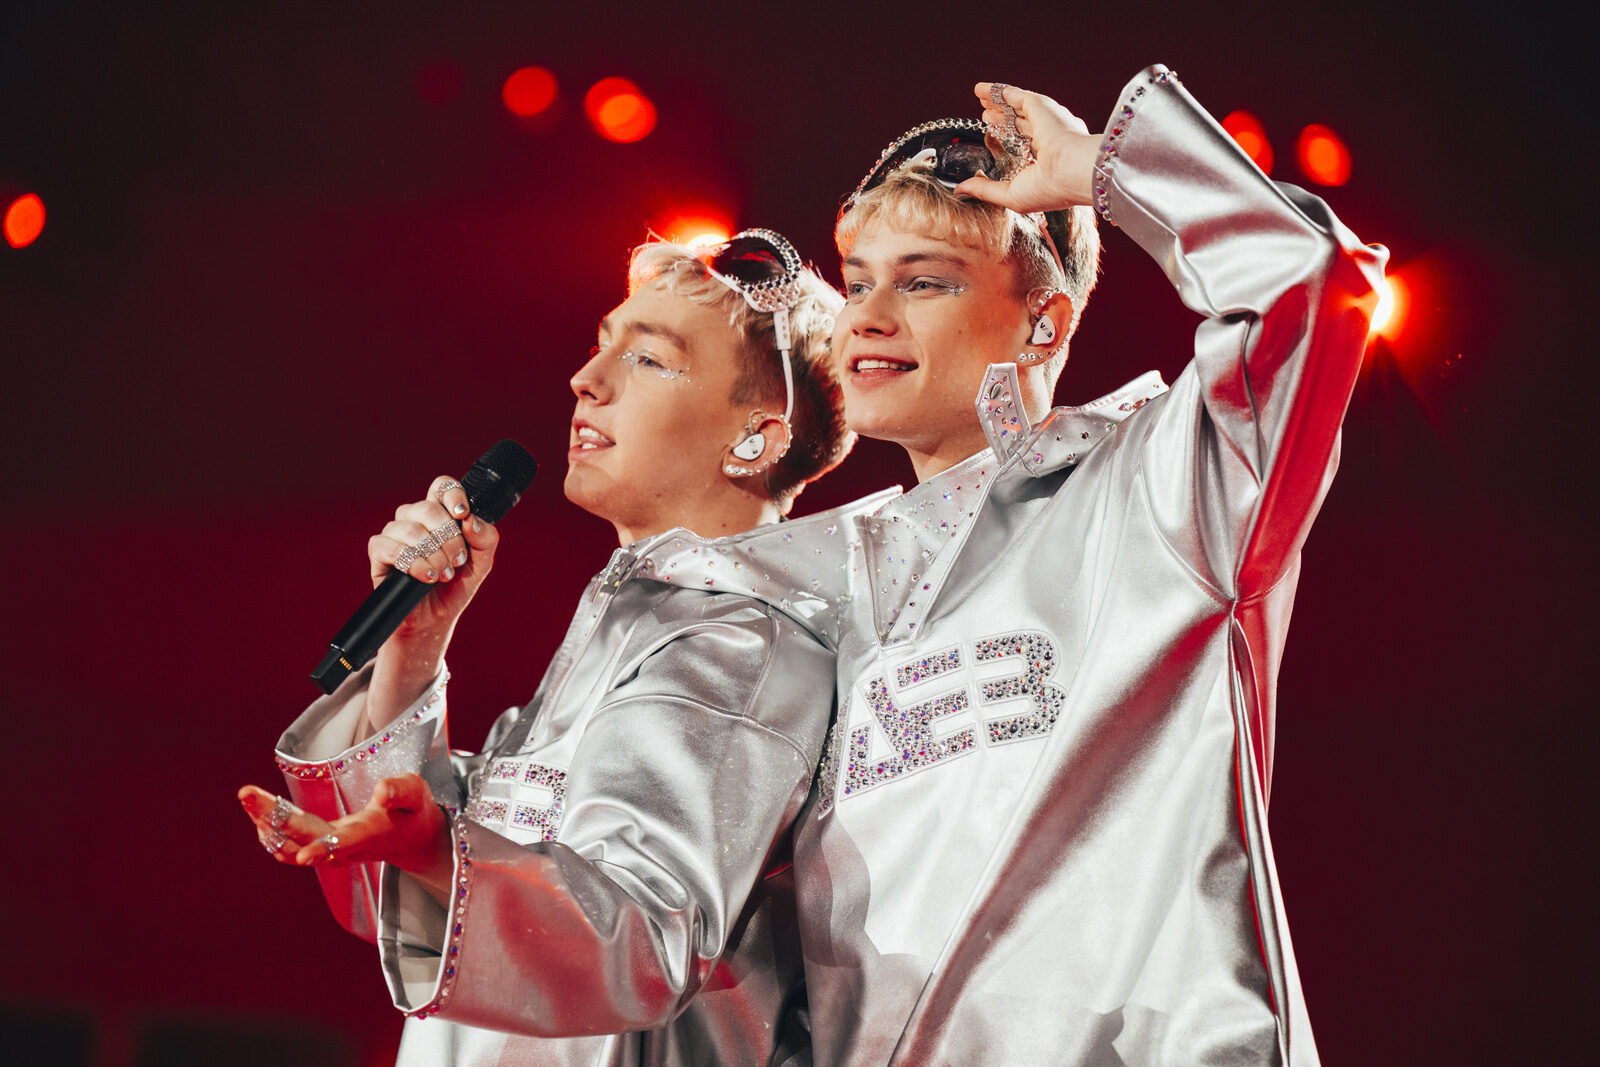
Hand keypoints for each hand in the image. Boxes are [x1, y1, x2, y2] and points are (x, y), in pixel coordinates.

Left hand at [238, 776, 454, 900]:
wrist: (411, 840)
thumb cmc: (413, 812)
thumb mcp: (417, 795)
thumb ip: (402, 791)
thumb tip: (382, 792)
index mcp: (371, 834)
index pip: (346, 842)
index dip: (324, 848)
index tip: (304, 856)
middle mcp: (345, 848)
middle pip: (303, 838)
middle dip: (273, 817)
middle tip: (246, 793)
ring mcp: (329, 852)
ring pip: (289, 846)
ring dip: (264, 823)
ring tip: (246, 797)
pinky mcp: (320, 850)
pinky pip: (288, 850)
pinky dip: (271, 835)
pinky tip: (258, 816)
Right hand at [363, 476, 500, 723]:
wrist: (434, 621)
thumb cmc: (455, 588)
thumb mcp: (482, 564)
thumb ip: (486, 538)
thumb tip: (470, 519)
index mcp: (441, 515)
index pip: (442, 486)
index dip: (452, 494)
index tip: (463, 515)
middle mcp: (415, 520)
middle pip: (427, 507)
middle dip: (448, 537)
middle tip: (458, 561)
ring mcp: (395, 535)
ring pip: (409, 527)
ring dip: (433, 554)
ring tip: (442, 575)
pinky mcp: (379, 555)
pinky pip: (388, 546)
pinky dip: (412, 561)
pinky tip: (425, 577)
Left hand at [957, 82, 1100, 212]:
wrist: (1069, 170)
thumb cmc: (1048, 189)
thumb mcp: (1009, 195)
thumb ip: (985, 190)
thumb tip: (961, 189)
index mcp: (1046, 164)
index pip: (1022, 147)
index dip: (1005, 141)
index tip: (990, 137)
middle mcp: (1048, 141)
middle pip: (1019, 125)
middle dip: (1001, 119)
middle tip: (985, 114)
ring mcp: (1045, 122)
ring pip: (1016, 109)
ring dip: (997, 102)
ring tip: (981, 97)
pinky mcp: (1040, 107)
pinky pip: (1015, 95)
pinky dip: (996, 90)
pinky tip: (981, 88)